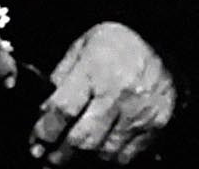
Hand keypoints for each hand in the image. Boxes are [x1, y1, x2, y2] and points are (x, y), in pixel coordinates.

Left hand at [28, 22, 175, 163]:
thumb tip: (45, 109)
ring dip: (83, 160)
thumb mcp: (83, 45)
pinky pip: (126, 155)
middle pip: (82, 139)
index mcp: (94, 70)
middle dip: (59, 155)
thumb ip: (62, 76)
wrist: (162, 40)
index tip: (35, 142)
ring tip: (69, 159)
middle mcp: (117, 96)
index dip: (45, 131)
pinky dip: (108, 159)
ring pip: (104, 152)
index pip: (64, 110)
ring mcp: (137, 114)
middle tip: (47, 158)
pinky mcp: (154, 126)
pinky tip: (96, 154)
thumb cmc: (117, 41)